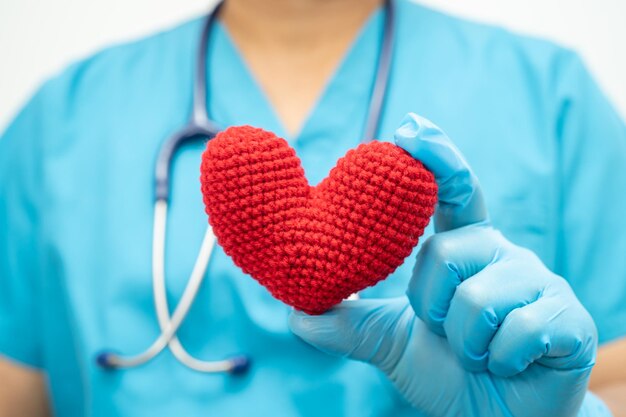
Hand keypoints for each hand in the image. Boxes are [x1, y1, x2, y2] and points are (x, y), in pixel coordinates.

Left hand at [289, 114, 606, 416]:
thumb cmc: (450, 371)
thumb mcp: (391, 343)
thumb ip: (350, 324)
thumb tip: (298, 313)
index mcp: (464, 249)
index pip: (454, 192)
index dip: (436, 158)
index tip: (410, 128)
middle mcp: (502, 253)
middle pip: (446, 253)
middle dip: (432, 306)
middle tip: (446, 331)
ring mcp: (538, 282)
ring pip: (478, 299)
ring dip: (464, 342)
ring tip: (478, 353)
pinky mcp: (568, 317)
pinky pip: (516, 331)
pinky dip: (498, 360)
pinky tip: (509, 364)